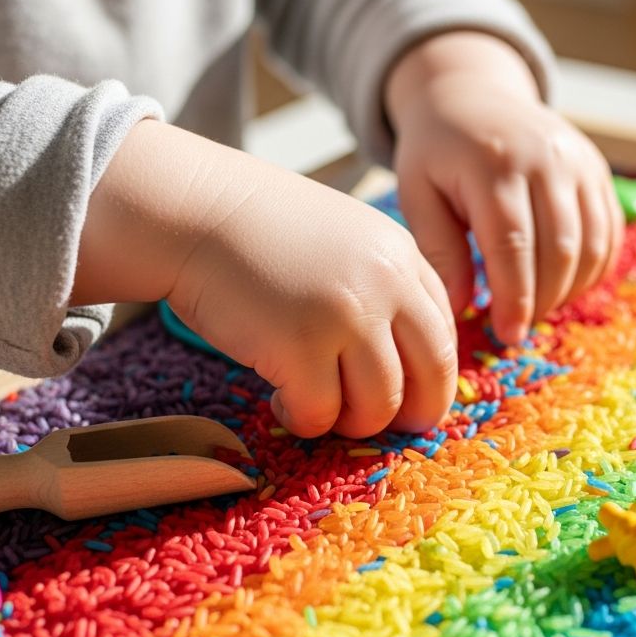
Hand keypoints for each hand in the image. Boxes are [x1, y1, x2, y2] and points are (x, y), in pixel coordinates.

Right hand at [74, 120, 457, 437]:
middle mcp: (386, 284)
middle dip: (414, 413)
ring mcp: (347, 316)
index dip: (429, 375)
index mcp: (400, 255)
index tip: (409, 396)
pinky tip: (279, 399)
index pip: (443, 331)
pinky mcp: (301, 347)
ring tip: (317, 405)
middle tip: (383, 425)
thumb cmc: (258, 230)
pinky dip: (303, 419)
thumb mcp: (342, 240)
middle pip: (433, 372)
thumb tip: (399, 361)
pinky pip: (321, 414)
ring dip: (349, 420)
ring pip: (379, 405)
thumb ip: (379, 285)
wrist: (192, 211)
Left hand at [386, 32, 622, 345]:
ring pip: (592, 245)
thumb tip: (460, 308)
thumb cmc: (436, 152)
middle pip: (559, 250)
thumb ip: (438, 249)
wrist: (471, 94)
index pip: (513, 246)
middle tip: (517, 327)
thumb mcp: (417, 193)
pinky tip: (563, 283)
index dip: (515, 298)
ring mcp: (579, 160)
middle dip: (542, 301)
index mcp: (493, 164)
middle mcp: (545, 158)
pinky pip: (610, 231)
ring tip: (536, 306)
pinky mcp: (596, 168)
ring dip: (569, 289)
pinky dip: (593, 268)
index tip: (507, 334)